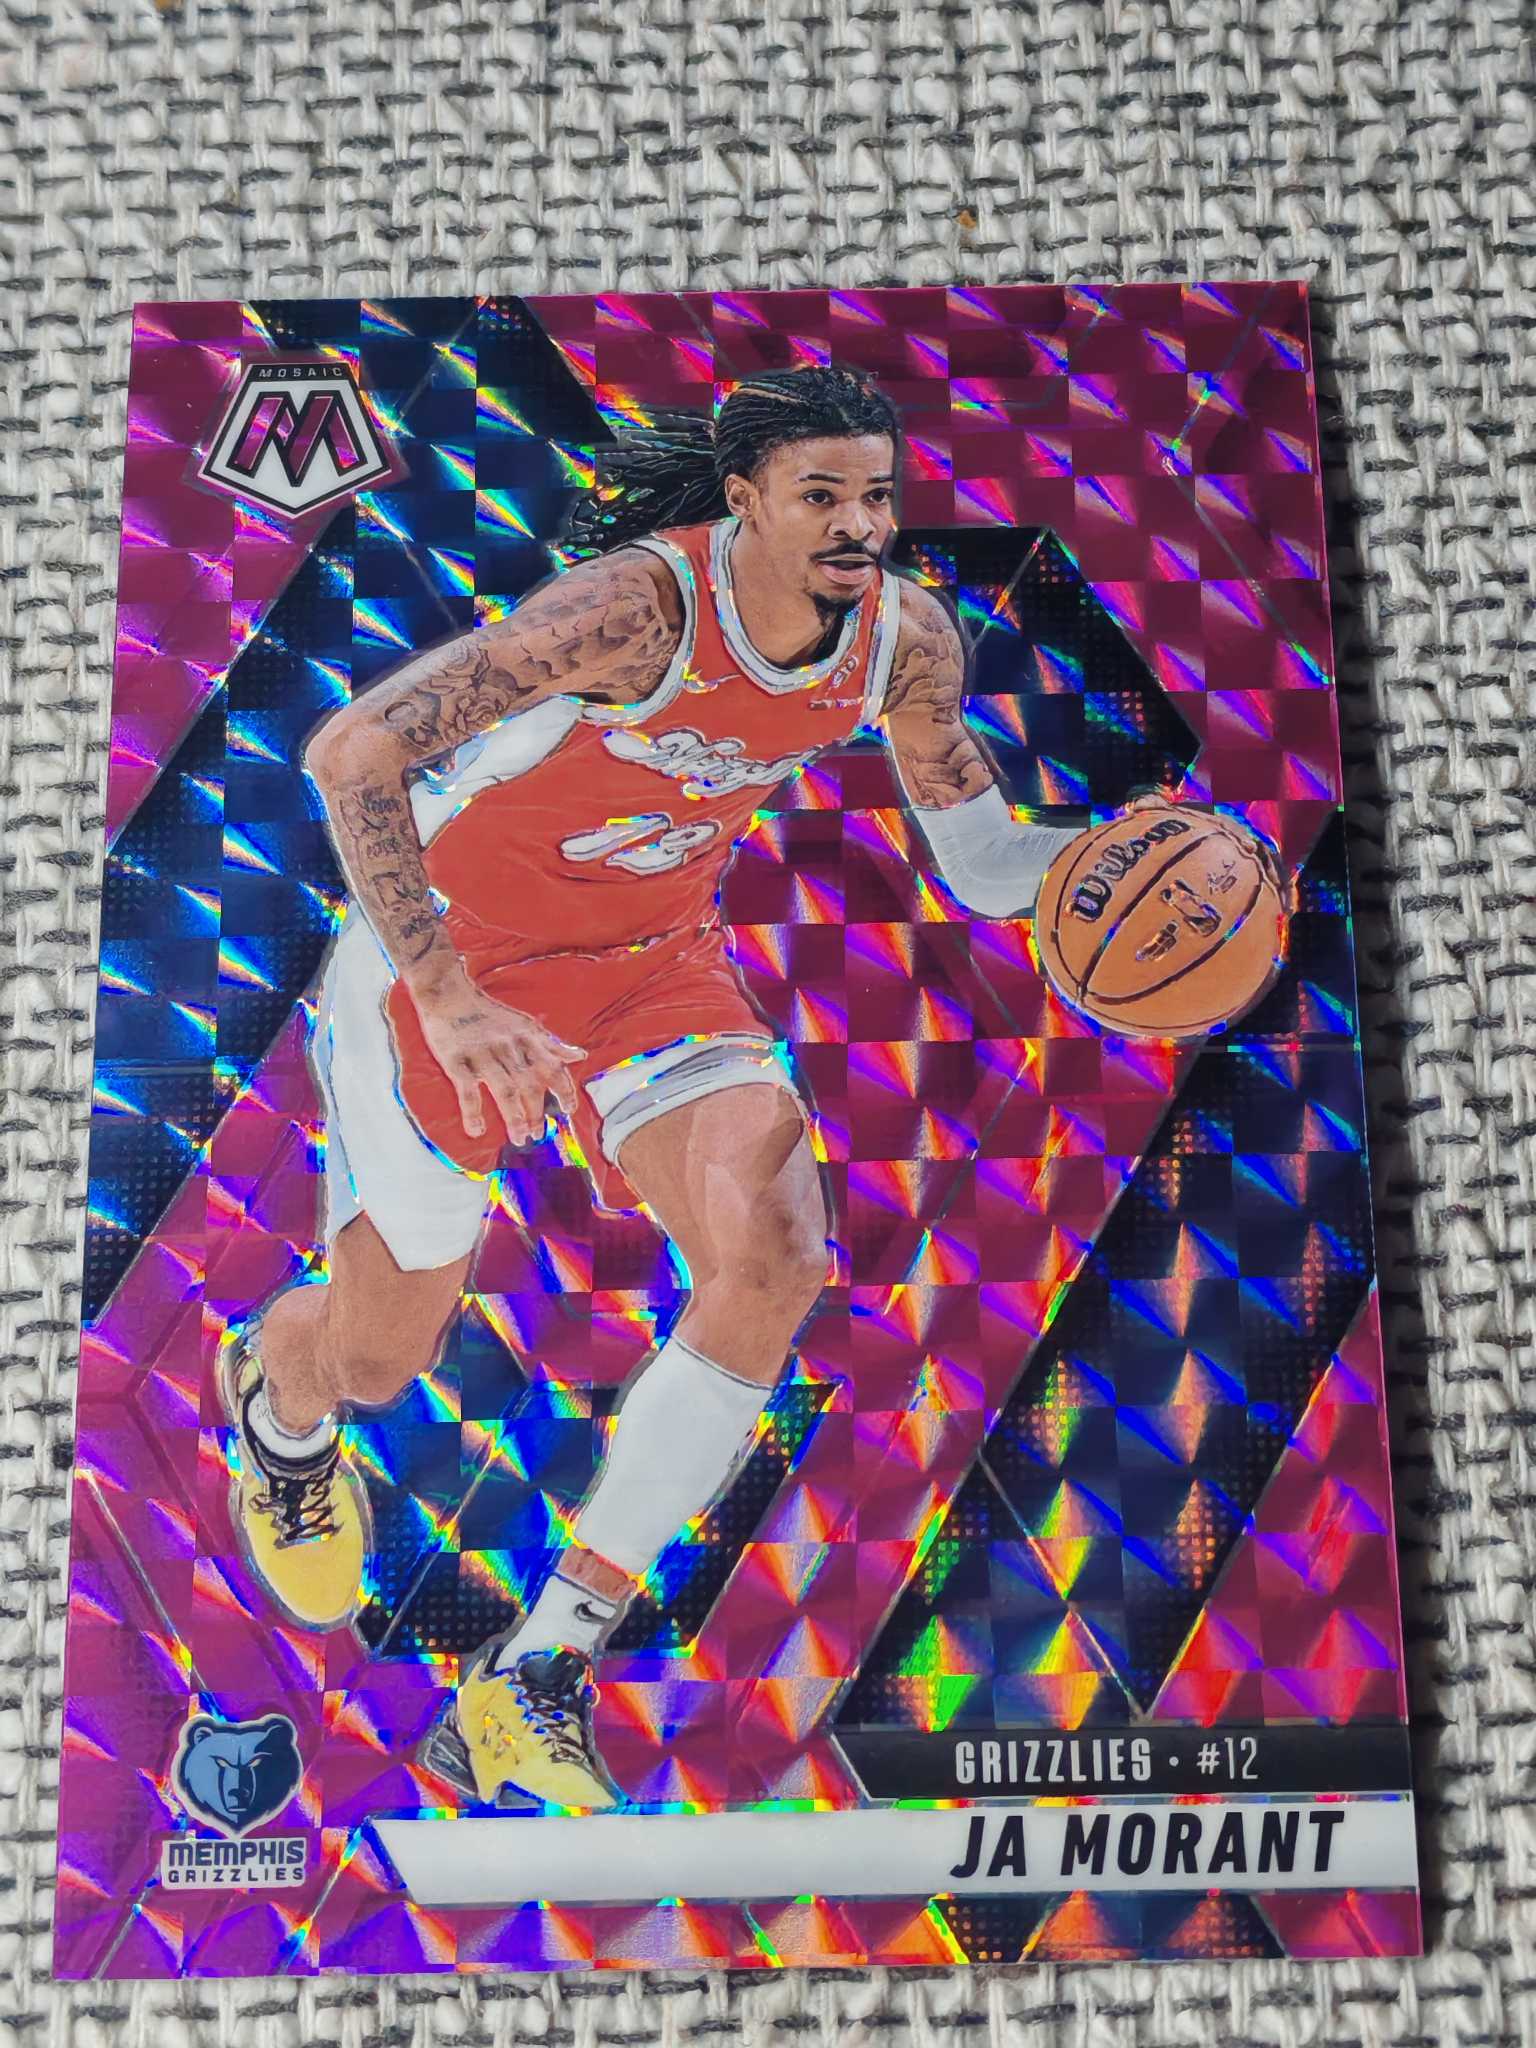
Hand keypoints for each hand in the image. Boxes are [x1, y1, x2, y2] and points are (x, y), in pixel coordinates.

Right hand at [405, 970, 584, 1145]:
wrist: (448, 992)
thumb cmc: (487, 1012)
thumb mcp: (525, 1023)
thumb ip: (551, 1044)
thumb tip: (580, 1056)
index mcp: (527, 1038)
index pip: (553, 1067)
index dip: (565, 1090)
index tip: (569, 1110)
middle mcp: (509, 1047)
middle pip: (530, 1084)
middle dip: (538, 1111)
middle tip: (539, 1133)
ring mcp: (483, 1054)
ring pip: (505, 1091)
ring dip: (515, 1118)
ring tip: (520, 1138)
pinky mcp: (456, 1061)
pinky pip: (468, 1091)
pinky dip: (473, 1113)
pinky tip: (477, 1130)